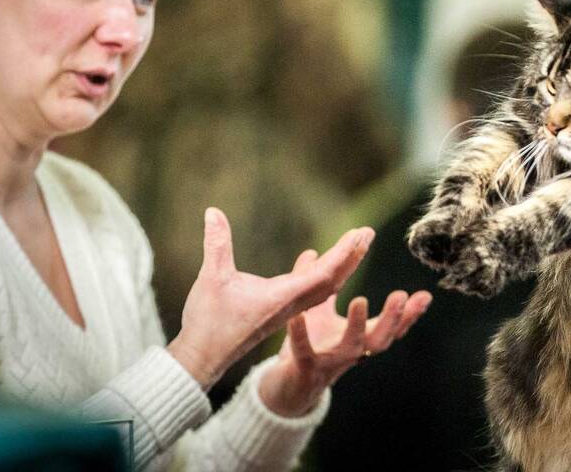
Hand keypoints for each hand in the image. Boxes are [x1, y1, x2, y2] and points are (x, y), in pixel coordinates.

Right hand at [168, 208, 373, 388]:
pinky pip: (313, 293)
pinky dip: (326, 276)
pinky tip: (326, 265)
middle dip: (352, 256)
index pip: (324, 273)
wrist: (203, 358)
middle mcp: (292, 305)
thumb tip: (212, 211)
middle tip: (368, 233)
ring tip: (356, 245)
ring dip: (343, 266)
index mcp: (283, 297)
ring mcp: (288, 310)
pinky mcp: (281, 313)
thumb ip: (217, 244)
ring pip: (324, 288)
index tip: (358, 235)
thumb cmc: (209, 322)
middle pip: (332, 280)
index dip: (343, 253)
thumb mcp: (212, 278)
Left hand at [258, 250, 432, 416]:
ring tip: (360, 300)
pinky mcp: (305, 367)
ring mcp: (331, 361)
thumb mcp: (321, 314)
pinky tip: (298, 316)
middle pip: (381, 338)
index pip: (392, 327)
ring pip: (351, 347)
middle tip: (402, 296)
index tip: (425, 296)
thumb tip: (316, 252)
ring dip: (357, 325)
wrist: (289, 386)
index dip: (409, 314)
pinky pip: (304, 350)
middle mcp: (353, 352)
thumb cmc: (313, 346)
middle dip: (393, 318)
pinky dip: (301, 334)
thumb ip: (323, 287)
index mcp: (361, 339)